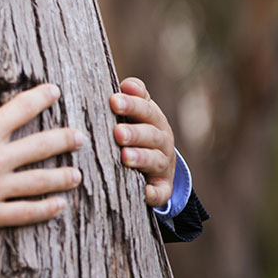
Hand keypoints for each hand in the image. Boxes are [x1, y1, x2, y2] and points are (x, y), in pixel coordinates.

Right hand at [0, 55, 85, 236]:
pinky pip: (24, 213)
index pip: (21, 110)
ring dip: (61, 177)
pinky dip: (44, 210)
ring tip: (76, 175)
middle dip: (64, 139)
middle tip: (80, 137)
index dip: (41, 98)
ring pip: (39, 182)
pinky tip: (58, 206)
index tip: (55, 92)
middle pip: (40, 147)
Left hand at [110, 78, 175, 206]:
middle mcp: (161, 140)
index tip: (114, 100)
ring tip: (125, 157)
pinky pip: (161, 191)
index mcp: (153, 119)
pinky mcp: (162, 187)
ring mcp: (163, 164)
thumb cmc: (136, 130)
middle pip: (150, 134)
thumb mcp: (136, 112)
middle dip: (134, 133)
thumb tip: (125, 84)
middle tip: (117, 132)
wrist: (157, 164)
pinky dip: (155, 193)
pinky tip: (146, 193)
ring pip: (154, 160)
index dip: (132, 104)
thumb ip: (131, 97)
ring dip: (141, 158)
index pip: (145, 108)